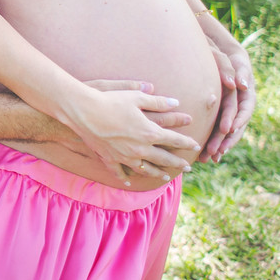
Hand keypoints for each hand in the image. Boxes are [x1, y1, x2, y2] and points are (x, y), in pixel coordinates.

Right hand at [70, 81, 199, 183]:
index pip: (174, 139)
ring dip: (157, 173)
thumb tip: (175, 102)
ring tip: (166, 176)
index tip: (195, 145)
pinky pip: (120, 172)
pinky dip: (125, 178)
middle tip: (187, 167)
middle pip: (164, 158)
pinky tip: (129, 182)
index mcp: (149, 132)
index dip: (186, 142)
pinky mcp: (110, 159)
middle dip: (177, 162)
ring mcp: (125, 156)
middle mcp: (140, 148)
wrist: (83, 111)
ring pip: (145, 169)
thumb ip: (157, 101)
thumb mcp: (136, 97)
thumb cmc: (110, 100)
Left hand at [199, 36, 255, 162]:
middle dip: (227, 140)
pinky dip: (214, 143)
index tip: (229, 129)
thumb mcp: (233, 61)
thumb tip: (241, 84)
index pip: (245, 110)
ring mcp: (233, 113)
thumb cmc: (229, 58)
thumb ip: (236, 71)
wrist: (224, 59)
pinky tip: (205, 156)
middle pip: (237, 126)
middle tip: (217, 151)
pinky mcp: (223, 116)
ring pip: (229, 133)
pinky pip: (220, 132)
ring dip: (220, 146)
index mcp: (247, 95)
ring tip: (209, 159)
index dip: (238, 120)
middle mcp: (242, 106)